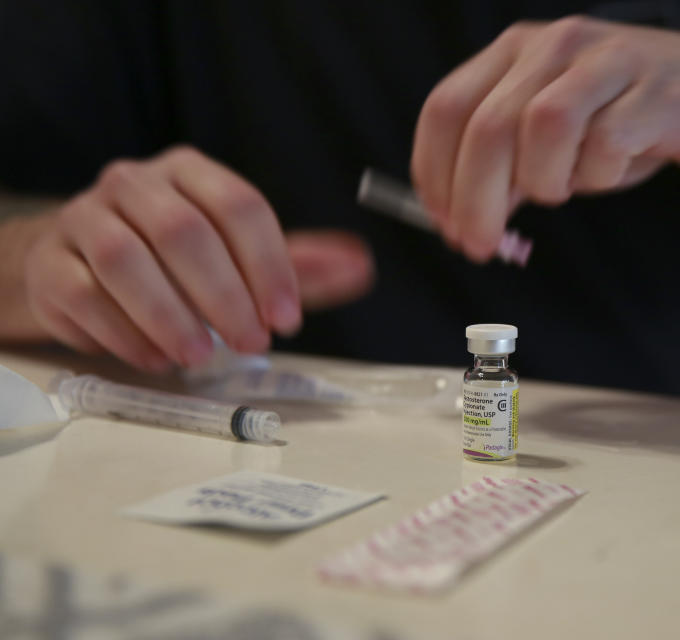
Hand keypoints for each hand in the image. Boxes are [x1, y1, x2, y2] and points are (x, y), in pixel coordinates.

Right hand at [24, 146, 373, 371]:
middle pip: (182, 231)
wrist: (78, 262)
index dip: (269, 264)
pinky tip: (157, 357)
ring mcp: (83, 220)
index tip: (287, 317)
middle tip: (251, 341)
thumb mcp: (237, 254)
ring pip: (126, 260)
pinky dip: (125, 333)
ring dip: (171, 315)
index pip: (238, 205)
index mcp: (188, 172)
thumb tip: (360, 265)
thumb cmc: (171, 258)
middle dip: (225, 295)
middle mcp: (132, 185)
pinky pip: (84, 295)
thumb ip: (296, 263)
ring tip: (201, 356)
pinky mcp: (50, 265)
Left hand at [411, 16, 679, 260]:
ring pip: (543, 125)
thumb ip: (502, 170)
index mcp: (516, 52)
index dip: (434, 173)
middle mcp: (556, 45)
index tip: (442, 222)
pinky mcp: (657, 90)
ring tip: (562, 190)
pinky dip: (599, 176)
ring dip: (543, 180)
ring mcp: (608, 60)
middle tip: (479, 244)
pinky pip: (607, 144)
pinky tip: (610, 172)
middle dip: (474, 199)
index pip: (447, 107)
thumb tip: (461, 220)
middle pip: (488, 125)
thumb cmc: (626, 121)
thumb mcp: (551, 142)